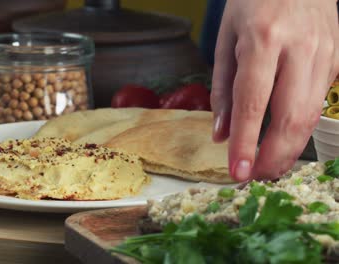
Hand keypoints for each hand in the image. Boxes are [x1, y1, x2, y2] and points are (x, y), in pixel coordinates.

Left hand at [211, 0, 338, 180]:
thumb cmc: (254, 3)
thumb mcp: (226, 39)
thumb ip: (222, 89)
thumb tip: (221, 134)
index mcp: (263, 40)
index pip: (253, 103)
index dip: (245, 142)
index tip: (236, 171)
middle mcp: (299, 49)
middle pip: (290, 117)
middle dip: (273, 156)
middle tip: (254, 177)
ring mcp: (325, 55)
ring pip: (310, 115)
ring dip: (290, 150)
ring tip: (268, 168)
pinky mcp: (337, 60)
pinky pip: (319, 102)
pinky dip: (301, 128)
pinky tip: (285, 141)